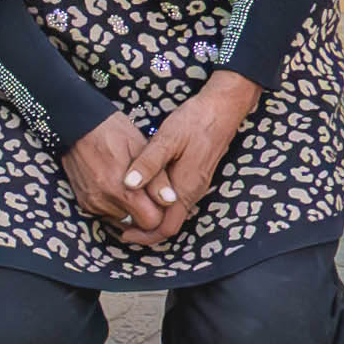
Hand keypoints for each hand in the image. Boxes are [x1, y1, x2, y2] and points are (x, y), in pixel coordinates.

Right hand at [59, 115, 166, 239]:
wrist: (79, 126)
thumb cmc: (115, 133)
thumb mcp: (143, 149)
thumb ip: (158, 179)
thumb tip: (170, 201)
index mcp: (121, 189)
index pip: (150, 222)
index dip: (159, 211)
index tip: (159, 197)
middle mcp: (104, 201)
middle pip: (136, 224)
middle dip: (145, 211)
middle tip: (146, 191)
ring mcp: (92, 204)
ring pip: (122, 220)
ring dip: (129, 209)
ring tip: (129, 185)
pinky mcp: (84, 203)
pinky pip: (108, 214)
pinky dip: (115, 205)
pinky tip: (116, 186)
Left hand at [125, 78, 256, 247]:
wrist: (222, 108)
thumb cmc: (196, 121)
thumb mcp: (167, 139)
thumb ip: (148, 164)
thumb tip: (129, 185)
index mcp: (185, 188)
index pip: (166, 227)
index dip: (144, 235)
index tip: (123, 233)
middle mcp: (193, 192)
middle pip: (168, 224)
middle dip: (145, 229)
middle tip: (120, 222)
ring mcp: (195, 185)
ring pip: (172, 212)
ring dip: (151, 215)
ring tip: (127, 208)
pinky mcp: (195, 176)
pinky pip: (176, 199)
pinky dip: (158, 202)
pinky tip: (143, 190)